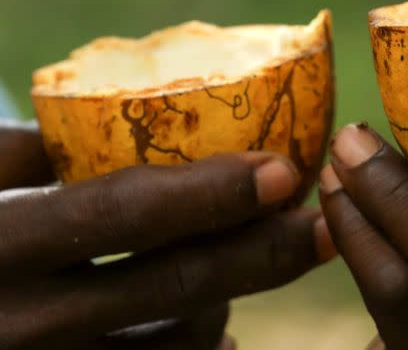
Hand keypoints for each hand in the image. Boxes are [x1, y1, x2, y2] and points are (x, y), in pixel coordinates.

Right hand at [0, 120, 335, 349]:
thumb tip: (127, 132)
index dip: (212, 192)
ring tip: (261, 259)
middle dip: (260, 255)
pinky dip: (199, 349)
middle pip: (170, 287)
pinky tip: (219, 327)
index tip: (287, 169)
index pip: (122, 213)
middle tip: (323, 228)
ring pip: (174, 345)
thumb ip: (35, 152)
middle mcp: (16, 323)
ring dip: (229, 300)